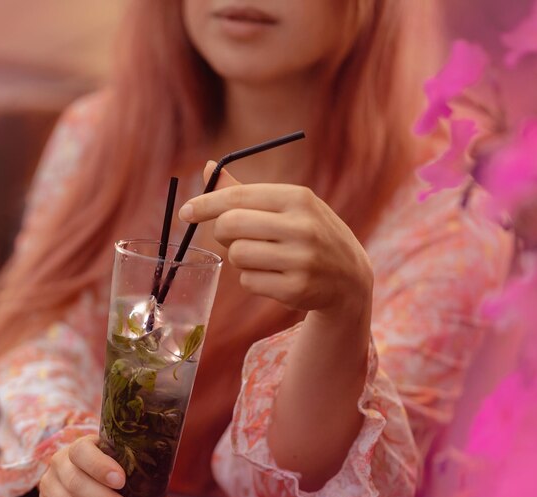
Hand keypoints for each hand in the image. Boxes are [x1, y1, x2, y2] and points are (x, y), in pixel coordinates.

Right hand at [37, 435, 184, 496]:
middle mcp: (60, 463)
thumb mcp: (128, 472)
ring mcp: (49, 486)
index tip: (122, 480)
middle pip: (77, 482)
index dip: (101, 465)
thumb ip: (152, 491)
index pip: (84, 451)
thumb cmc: (111, 471)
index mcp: (82, 446)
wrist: (77, 472)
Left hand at [179, 162, 372, 316]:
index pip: (238, 197)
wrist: (350, 278)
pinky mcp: (297, 289)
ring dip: (240, 258)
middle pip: (230, 225)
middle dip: (223, 232)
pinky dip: (252, 279)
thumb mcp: (289, 207)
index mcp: (298, 198)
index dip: (205, 204)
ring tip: (264, 257)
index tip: (186, 211)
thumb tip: (209, 167)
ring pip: (237, 256)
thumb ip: (247, 191)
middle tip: (233, 237)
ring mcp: (301, 260)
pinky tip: (274, 276)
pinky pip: (248, 281)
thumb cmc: (311, 234)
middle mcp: (303, 226)